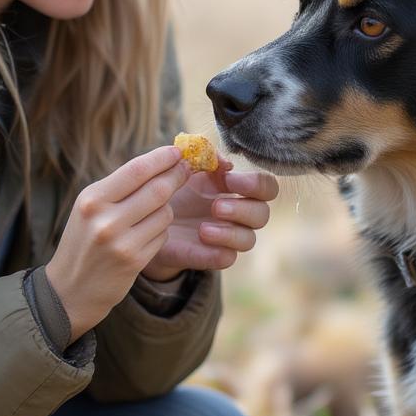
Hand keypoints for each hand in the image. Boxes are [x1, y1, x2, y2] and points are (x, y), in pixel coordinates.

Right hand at [46, 146, 191, 342]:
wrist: (69, 289)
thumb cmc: (83, 240)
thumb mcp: (90, 207)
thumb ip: (119, 186)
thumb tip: (159, 161)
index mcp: (92, 199)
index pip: (136, 170)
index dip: (162, 158)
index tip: (177, 151)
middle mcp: (105, 220)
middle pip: (157, 189)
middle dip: (176, 176)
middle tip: (186, 169)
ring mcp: (122, 243)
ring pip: (165, 213)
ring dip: (166, 209)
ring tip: (152, 213)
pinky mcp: (135, 261)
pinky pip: (163, 235)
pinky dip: (161, 231)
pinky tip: (145, 236)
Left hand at [141, 159, 279, 280]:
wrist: (147, 216)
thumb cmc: (173, 187)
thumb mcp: (187, 165)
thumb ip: (206, 156)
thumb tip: (227, 163)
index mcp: (237, 189)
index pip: (267, 187)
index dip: (255, 184)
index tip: (228, 179)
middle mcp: (238, 215)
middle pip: (263, 215)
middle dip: (242, 209)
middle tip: (216, 207)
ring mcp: (226, 238)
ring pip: (249, 240)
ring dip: (230, 233)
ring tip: (203, 229)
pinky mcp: (211, 256)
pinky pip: (228, 258)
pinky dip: (220, 251)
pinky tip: (201, 240)